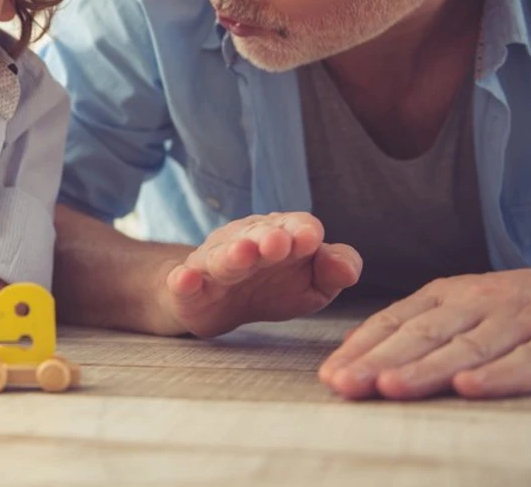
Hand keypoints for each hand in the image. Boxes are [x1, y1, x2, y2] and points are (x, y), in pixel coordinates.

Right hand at [156, 212, 362, 336]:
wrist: (215, 303)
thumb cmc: (272, 286)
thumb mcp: (312, 283)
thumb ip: (334, 270)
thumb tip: (347, 270)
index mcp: (280, 236)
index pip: (294, 226)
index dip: (301, 232)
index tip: (310, 239)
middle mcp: (244, 243)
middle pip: (255, 237)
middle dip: (266, 238)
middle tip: (277, 242)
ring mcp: (214, 263)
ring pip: (221, 257)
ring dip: (231, 254)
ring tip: (242, 254)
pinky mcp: (188, 287)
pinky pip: (182, 280)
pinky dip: (183, 279)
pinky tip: (185, 278)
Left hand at [319, 266, 530, 399]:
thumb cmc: (525, 310)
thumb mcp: (468, 309)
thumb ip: (419, 328)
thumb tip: (357, 351)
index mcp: (451, 295)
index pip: (396, 321)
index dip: (362, 348)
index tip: (331, 376)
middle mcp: (482, 304)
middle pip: (423, 334)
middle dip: (379, 360)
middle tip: (345, 384)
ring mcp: (525, 321)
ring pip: (469, 347)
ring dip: (427, 368)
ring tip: (390, 386)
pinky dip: (501, 375)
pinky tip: (471, 388)